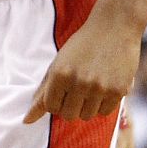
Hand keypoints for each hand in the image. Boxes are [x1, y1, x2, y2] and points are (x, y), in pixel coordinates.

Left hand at [23, 10, 139, 123]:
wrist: (114, 28)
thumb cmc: (82, 45)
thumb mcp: (58, 62)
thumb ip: (43, 90)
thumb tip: (27, 120)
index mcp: (60, 73)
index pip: (50, 106)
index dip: (55, 101)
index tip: (61, 91)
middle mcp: (79, 82)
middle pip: (68, 115)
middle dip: (69, 106)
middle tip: (76, 90)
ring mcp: (100, 88)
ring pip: (87, 116)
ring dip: (86, 106)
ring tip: (90, 86)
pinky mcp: (119, 91)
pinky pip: (105, 112)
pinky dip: (102, 104)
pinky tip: (104, 86)